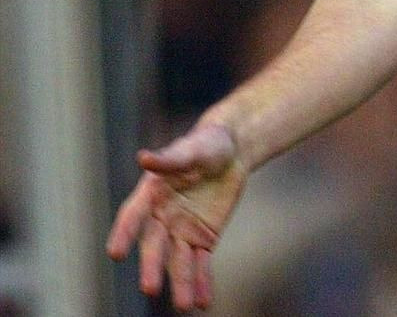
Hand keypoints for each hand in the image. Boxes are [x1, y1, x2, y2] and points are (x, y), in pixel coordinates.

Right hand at [106, 123, 247, 310]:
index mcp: (151, 194)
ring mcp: (181, 230)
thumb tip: (144, 157)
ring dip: (181, 283)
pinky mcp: (203, 237)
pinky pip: (201, 262)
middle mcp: (161, 217)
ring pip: (179, 261)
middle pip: (155, 245)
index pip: (133, 216)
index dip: (124, 233)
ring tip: (184, 305)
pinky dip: (203, 281)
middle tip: (149, 288)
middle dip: (152, 266)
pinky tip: (203, 302)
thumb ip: (170, 159)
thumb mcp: (191, 149)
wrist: (232, 152)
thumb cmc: (205, 146)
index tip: (115, 253)